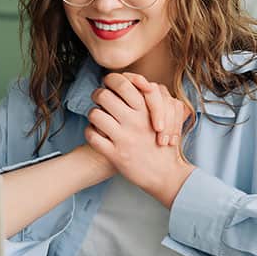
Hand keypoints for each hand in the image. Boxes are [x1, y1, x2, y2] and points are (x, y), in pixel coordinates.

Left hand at [84, 72, 194, 208]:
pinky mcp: (115, 154)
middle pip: (103, 95)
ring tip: (98, 118)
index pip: (120, 83)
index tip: (109, 85)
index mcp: (147, 109)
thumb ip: (151, 97)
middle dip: (98, 95)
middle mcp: (135, 121)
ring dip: (93, 114)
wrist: (166, 174)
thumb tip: (136, 80)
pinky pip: (92, 135)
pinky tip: (97, 133)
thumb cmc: (163, 143)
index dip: (110, 81)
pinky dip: (90, 132)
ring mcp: (124, 138)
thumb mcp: (165, 116)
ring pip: (94, 114)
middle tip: (99, 100)